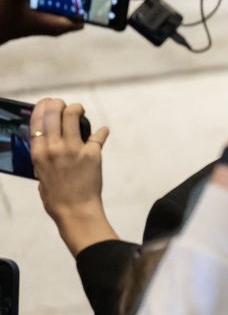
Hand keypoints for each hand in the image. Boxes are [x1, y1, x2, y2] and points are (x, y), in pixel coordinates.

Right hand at [29, 97, 120, 255]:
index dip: (43, 107)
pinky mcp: (92, 154)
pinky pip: (98, 135)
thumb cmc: (55, 198)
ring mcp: (74, 149)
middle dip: (59, 104)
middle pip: (54, 113)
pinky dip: (102, 132)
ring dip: (77, 109)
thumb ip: (43, 158)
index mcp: (38, 153)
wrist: (75, 211)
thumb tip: (47, 146)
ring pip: (74, 116)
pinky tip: (103, 131)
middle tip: (65, 105)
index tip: (48, 102)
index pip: (38, 121)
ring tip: (80, 112)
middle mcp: (54, 147)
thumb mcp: (40, 175)